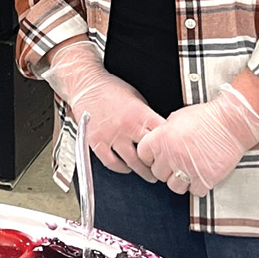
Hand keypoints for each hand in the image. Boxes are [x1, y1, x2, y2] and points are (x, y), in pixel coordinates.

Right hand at [40, 40, 166, 179]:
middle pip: (150, 154)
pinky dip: (121, 169)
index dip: (169, 147)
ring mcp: (111, 135)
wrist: (86, 83)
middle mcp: (127, 126)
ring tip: (149, 174)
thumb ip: (147, 116)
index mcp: (140, 114)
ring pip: (133, 163)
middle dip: (158, 163)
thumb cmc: (110, 88)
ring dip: (143, 171)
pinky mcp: (97, 141)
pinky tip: (126, 168)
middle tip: (162, 168)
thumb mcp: (137, 97)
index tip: (171, 152)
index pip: (162, 137)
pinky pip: (112, 163)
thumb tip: (159, 132)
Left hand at [137, 84, 258, 196]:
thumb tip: (157, 145)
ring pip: (174, 187)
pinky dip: (199, 186)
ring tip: (190, 171)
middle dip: (166, 170)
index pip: (143, 156)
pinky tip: (203, 176)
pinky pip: (195, 192)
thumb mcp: (175, 119)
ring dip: (181, 181)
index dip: (151, 157)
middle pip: (158, 174)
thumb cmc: (205, 117)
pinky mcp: (205, 179)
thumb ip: (163, 134)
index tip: (159, 157)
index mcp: (160, 138)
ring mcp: (187, 168)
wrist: (231, 123)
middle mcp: (171, 155)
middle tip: (178, 164)